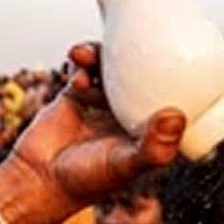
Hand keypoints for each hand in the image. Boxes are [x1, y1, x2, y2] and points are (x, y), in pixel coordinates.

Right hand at [0, 43, 183, 223]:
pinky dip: (82, 62)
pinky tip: (78, 72)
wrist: (40, 180)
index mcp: (145, 130)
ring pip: (111, 69)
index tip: (183, 57)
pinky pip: (83, 68)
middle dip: (140, 58)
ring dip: (104, 56)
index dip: (178, 79)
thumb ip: (153, 147)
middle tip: (135, 43)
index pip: (167, 99)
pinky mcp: (76, 94)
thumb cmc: (87, 180)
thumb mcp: (125, 164)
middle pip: (140, 77)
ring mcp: (101, 103)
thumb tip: (176, 115)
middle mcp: (126, 114)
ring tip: (89, 55)